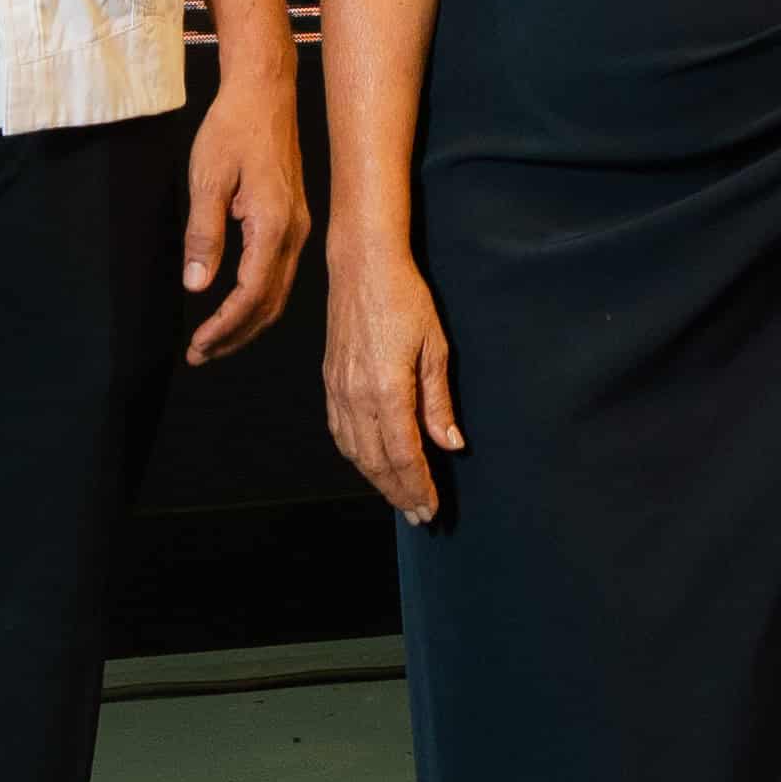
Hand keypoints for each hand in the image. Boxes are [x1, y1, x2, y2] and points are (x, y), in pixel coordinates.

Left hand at [180, 59, 312, 367]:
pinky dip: (257, 301)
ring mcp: (299, 228)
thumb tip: (196, 285)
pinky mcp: (294, 220)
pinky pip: (280, 275)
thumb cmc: (232, 130)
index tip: (198, 346)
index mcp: (273, 226)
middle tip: (200, 355)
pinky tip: (235, 306)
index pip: (251, 294)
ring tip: (213, 341)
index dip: (225, 326)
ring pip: (278, 293)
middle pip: (270, 303)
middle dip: (235, 335)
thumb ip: (203, 234)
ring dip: (247, 322)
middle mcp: (294, 233)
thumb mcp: (207, 179)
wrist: (265, 94)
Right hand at [322, 246, 463, 523]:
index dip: (419, 486)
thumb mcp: (435, 347)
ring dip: (378, 480)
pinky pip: (340, 433)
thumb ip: (438, 401)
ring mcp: (338, 390)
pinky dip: (356, 457)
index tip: (432, 508)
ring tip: (399, 498)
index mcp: (388, 389)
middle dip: (400, 493)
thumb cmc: (405, 299)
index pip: (404, 454)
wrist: (361, 265)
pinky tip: (369, 465)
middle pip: (378, 462)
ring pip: (356, 452)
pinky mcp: (330, 382)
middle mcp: (357, 396)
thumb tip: (450, 444)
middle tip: (420, 516)